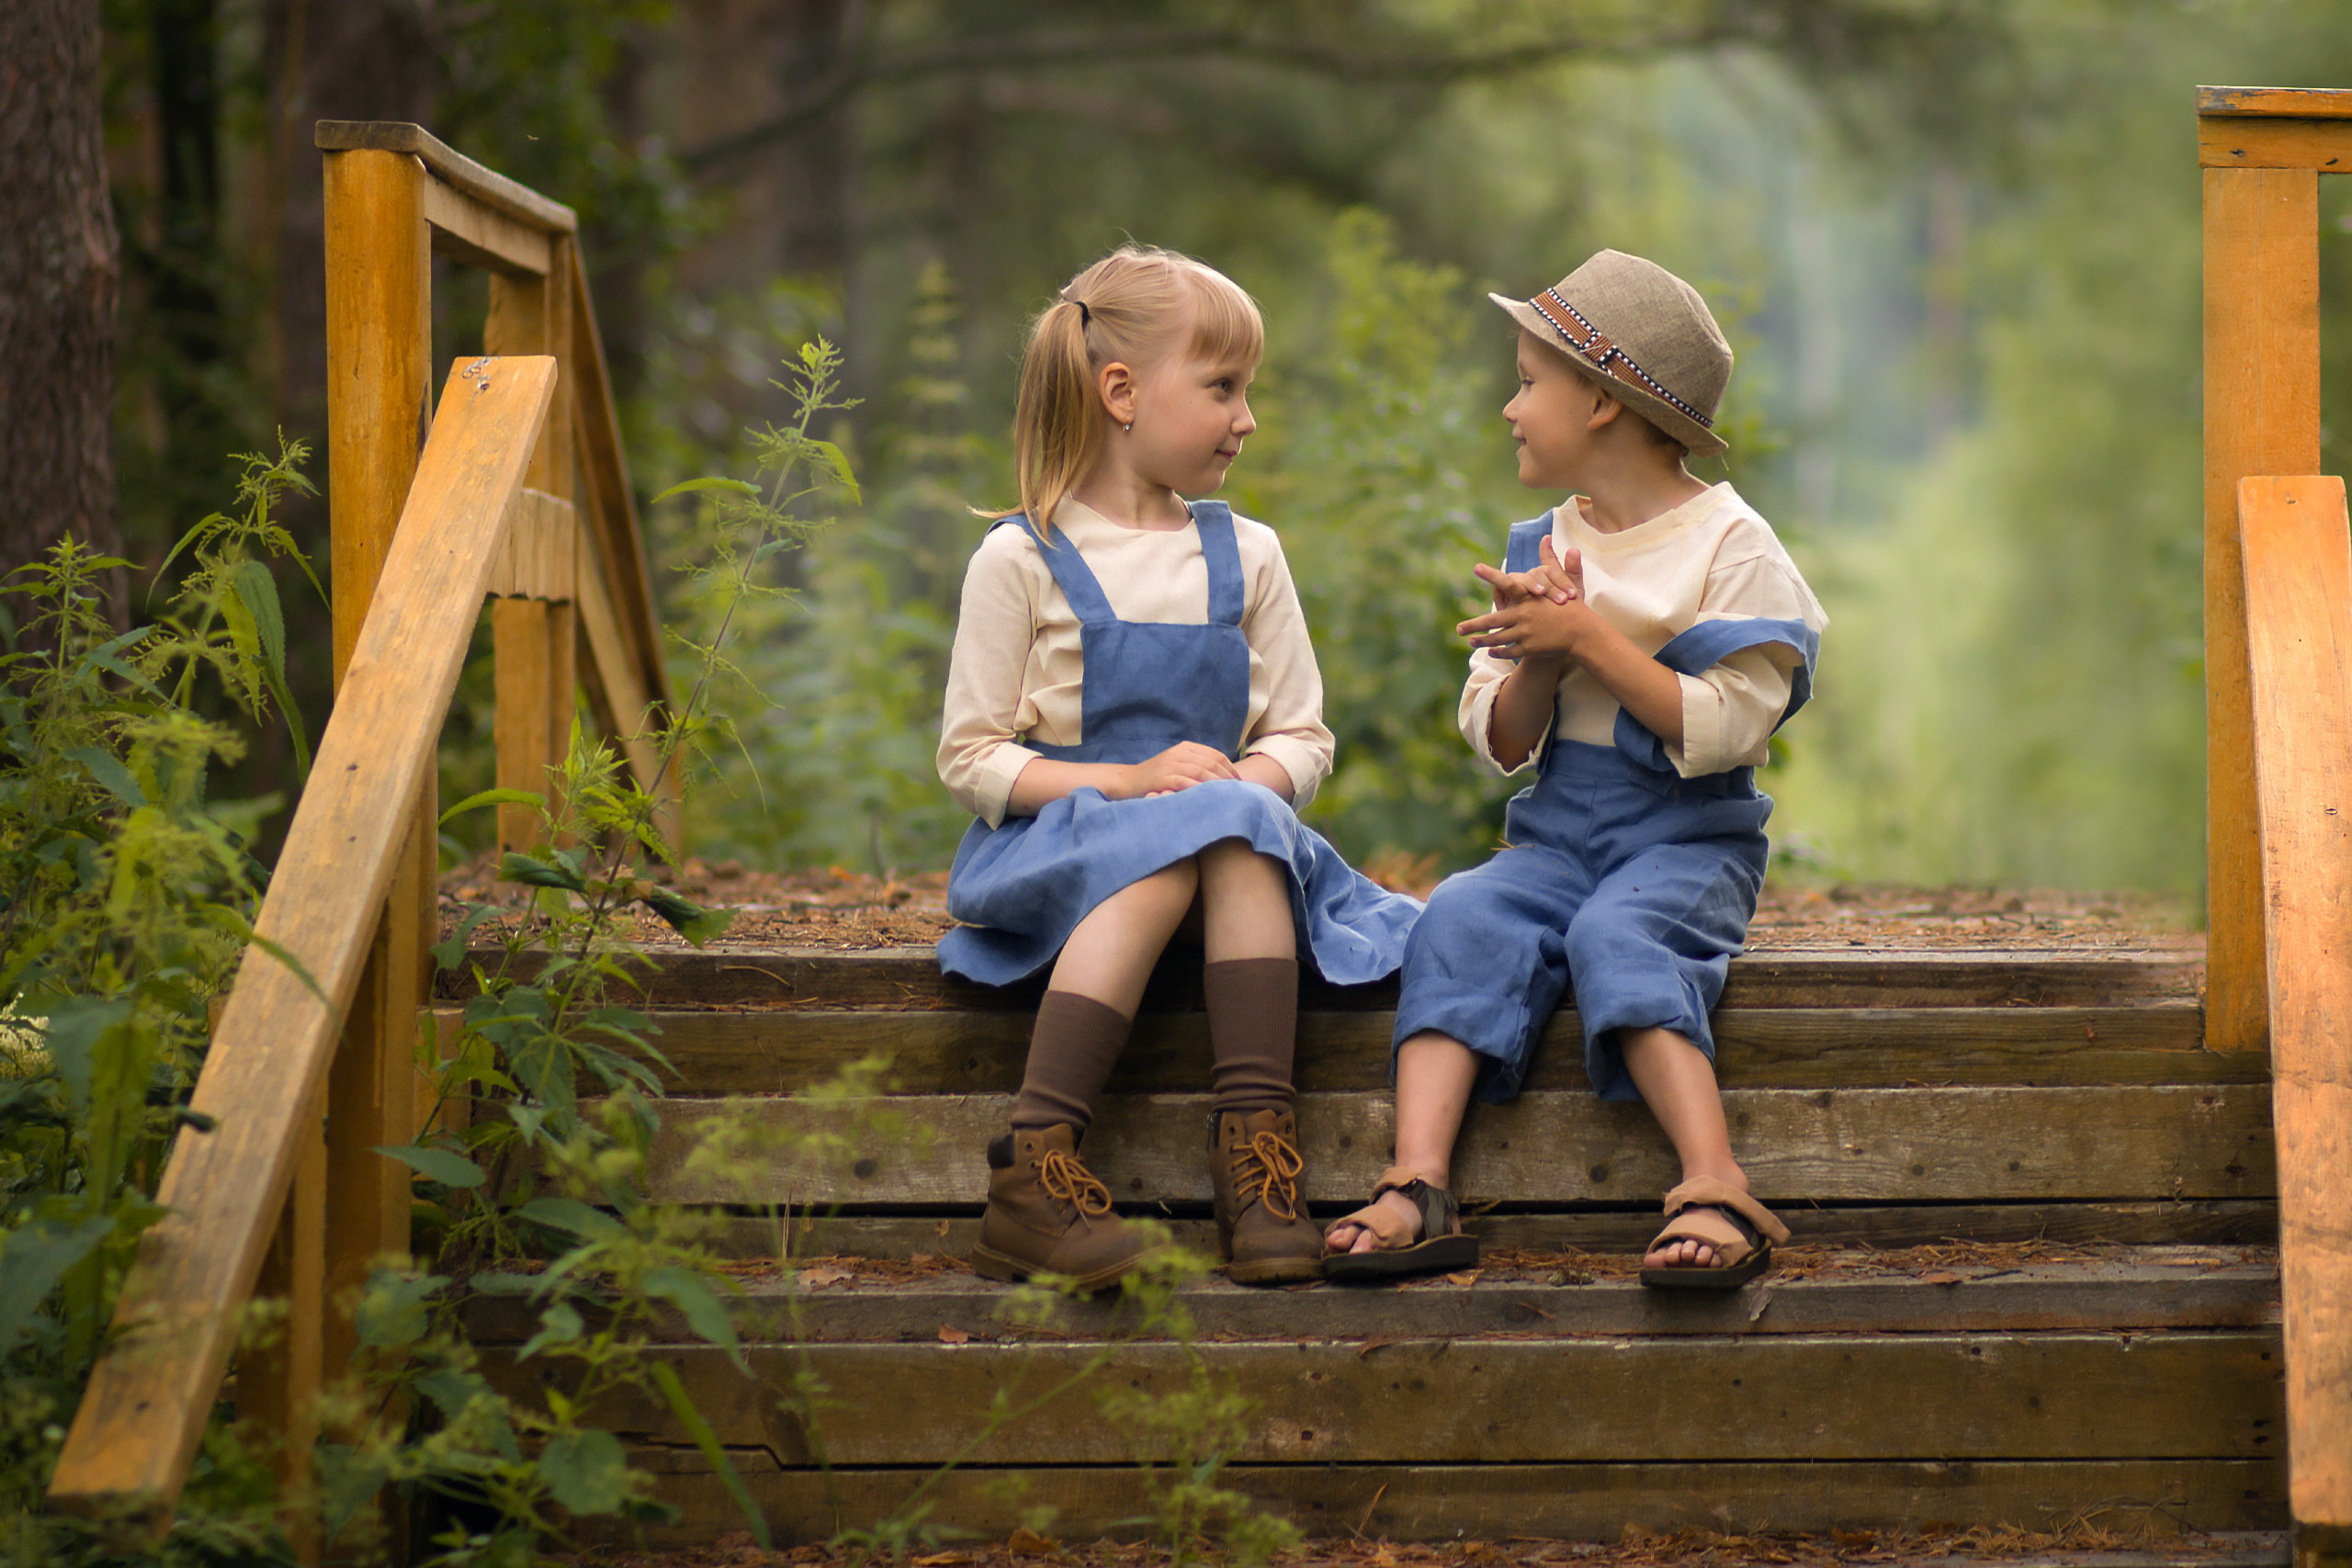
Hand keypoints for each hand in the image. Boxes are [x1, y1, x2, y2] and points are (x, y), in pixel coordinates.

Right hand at [1119, 742, 1240, 798]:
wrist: (1128, 781)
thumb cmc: (1156, 777)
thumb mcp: (1177, 765)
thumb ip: (1196, 766)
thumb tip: (1222, 777)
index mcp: (1185, 747)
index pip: (1215, 755)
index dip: (1230, 768)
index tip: (1240, 781)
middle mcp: (1179, 753)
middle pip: (1211, 763)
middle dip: (1228, 777)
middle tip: (1239, 791)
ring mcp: (1170, 765)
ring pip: (1201, 772)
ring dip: (1218, 784)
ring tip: (1229, 795)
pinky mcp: (1162, 778)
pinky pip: (1185, 782)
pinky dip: (1199, 788)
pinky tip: (1209, 796)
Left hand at [1461, 537, 1587, 662]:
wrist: (1584, 635)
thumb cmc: (1574, 608)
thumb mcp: (1564, 582)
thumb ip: (1552, 561)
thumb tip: (1547, 537)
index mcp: (1530, 599)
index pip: (1508, 583)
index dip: (1492, 575)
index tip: (1476, 567)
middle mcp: (1524, 616)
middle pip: (1492, 622)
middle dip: (1473, 626)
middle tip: (1458, 628)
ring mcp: (1525, 634)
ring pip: (1498, 638)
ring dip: (1483, 641)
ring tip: (1471, 641)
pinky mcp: (1529, 649)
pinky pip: (1509, 651)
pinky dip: (1499, 651)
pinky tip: (1491, 651)